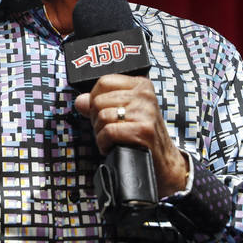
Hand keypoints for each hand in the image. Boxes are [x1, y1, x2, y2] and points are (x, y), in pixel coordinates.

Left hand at [74, 74, 189, 197]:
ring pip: (102, 116)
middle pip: (99, 101)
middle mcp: (145, 95)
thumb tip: (80, 101)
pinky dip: (104, 143)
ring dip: (100, 133)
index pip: (104, 82)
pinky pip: (109, 132)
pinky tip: (113, 146)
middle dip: (97, 119)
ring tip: (112, 139)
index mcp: (140, 85)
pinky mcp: (144, 130)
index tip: (101, 112)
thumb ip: (100, 103)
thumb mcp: (124, 113)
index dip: (94, 99)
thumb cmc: (141, 135)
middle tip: (109, 130)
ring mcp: (145, 112)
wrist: (163, 160)